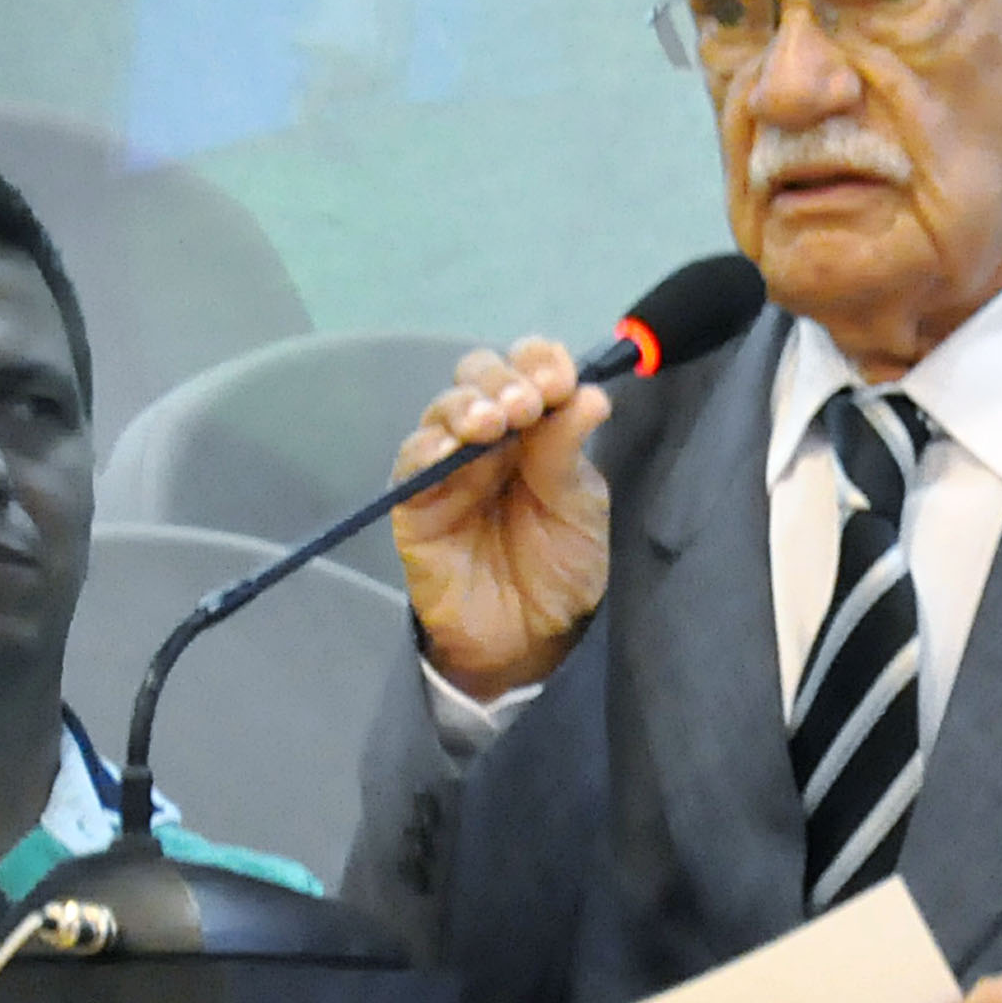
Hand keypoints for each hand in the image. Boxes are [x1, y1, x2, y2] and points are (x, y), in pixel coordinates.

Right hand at [392, 339, 610, 700]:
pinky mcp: (415, 503)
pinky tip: (450, 448)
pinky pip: (411, 462)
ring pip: (443, 410)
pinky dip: (427, 447)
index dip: (540, 361)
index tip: (562, 379)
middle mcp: (489, 437)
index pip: (528, 369)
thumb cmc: (561, 571)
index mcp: (536, 429)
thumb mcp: (581, 510)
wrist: (530, 640)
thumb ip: (570, 454)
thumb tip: (589, 393)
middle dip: (503, 379)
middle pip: (479, 376)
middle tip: (529, 405)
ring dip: (469, 405)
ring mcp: (449, 467)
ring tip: (497, 423)